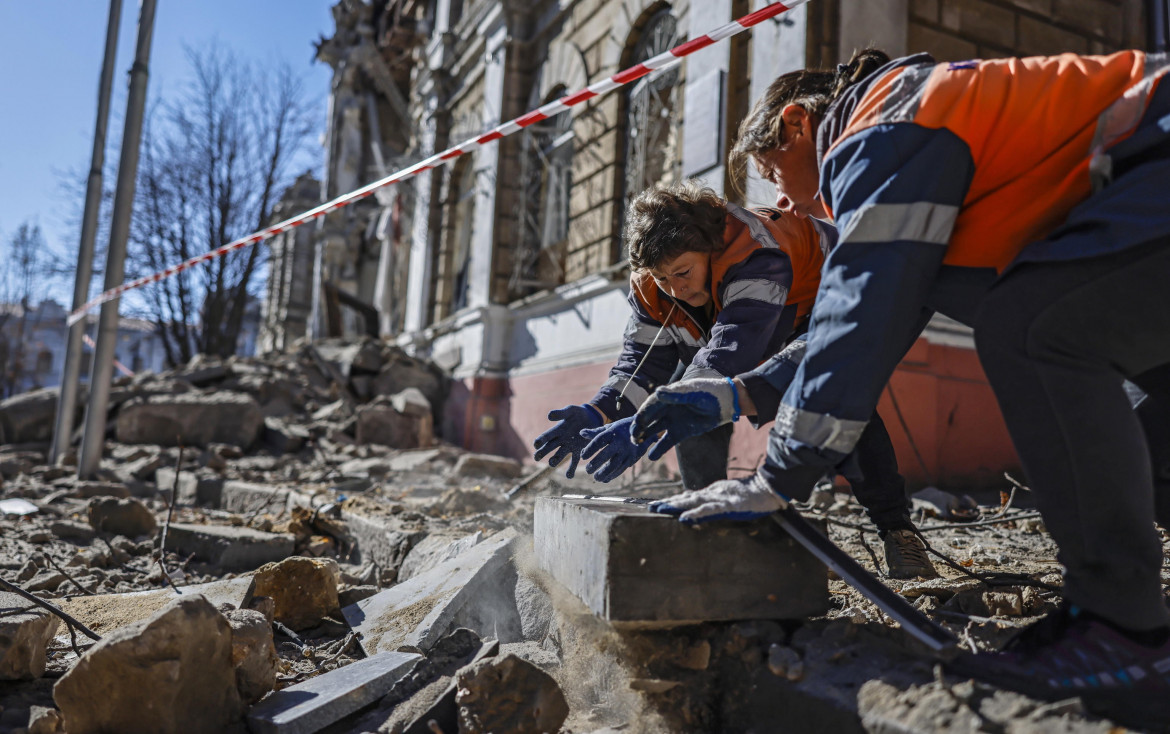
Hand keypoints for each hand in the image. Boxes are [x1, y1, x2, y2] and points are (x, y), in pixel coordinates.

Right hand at [533, 404, 604, 477]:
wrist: (592, 418)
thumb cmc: (578, 413)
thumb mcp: (570, 410)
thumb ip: (561, 413)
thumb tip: (549, 416)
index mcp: (557, 430)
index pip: (546, 436)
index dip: (540, 440)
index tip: (536, 444)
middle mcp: (561, 440)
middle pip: (549, 447)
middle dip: (542, 452)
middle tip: (536, 457)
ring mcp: (569, 447)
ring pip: (559, 455)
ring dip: (555, 460)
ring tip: (552, 464)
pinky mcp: (579, 451)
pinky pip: (574, 461)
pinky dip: (571, 469)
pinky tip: (569, 476)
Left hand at [579, 416, 648, 482]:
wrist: (644, 429)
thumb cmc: (621, 429)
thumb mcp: (610, 428)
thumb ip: (595, 432)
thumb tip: (581, 433)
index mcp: (613, 432)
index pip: (599, 441)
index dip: (590, 449)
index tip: (582, 456)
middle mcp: (620, 442)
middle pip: (606, 454)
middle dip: (596, 463)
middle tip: (588, 470)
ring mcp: (627, 451)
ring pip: (615, 464)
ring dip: (604, 473)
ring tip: (596, 478)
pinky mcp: (633, 458)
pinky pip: (622, 469)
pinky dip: (613, 475)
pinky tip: (605, 479)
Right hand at [632, 378, 736, 460]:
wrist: (725, 404)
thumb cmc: (709, 393)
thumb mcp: (693, 393)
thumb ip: (676, 395)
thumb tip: (657, 392)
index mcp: (668, 396)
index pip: (651, 404)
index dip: (643, 413)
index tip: (636, 421)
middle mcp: (667, 408)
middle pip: (649, 418)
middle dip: (639, 426)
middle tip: (633, 436)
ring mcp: (673, 421)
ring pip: (654, 429)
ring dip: (644, 436)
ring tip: (637, 444)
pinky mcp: (680, 432)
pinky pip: (666, 442)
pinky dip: (659, 449)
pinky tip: (651, 456)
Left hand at [649, 473, 787, 523]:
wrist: (768, 489)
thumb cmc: (750, 494)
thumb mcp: (727, 497)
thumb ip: (712, 500)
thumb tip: (693, 500)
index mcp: (712, 493)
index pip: (688, 496)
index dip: (673, 500)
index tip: (658, 503)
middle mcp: (712, 493)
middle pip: (686, 497)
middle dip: (668, 502)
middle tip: (651, 506)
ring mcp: (719, 498)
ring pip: (692, 501)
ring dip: (675, 505)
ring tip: (660, 508)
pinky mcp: (727, 504)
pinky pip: (708, 509)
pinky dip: (694, 513)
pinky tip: (683, 517)